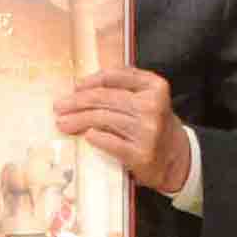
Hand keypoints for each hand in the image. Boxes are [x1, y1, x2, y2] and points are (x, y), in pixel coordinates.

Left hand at [52, 67, 192, 196]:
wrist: (176, 158)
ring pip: (103, 119)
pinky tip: (86, 136)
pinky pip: (110, 142)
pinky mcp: (141, 154)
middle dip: (77, 102)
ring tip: (63, 123)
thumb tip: (82, 86)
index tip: (76, 87)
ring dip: (78, 120)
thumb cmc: (155, 123)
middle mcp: (152, 106)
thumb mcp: (150, 97)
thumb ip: (126, 85)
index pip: (116, 77)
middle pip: (105, 98)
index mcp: (155, 86)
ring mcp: (147, 131)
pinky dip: (95, 138)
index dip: (91, 81)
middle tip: (59, 106)